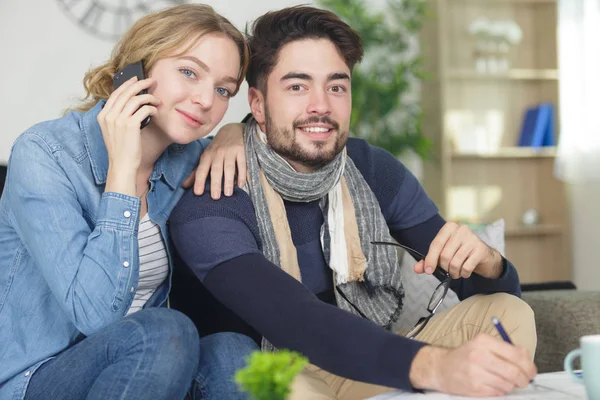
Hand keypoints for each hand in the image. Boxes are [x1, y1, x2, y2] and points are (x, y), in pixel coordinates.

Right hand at [97, 76, 159, 194]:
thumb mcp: (113, 131)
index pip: (116, 94)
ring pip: (136, 99)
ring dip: (149, 97)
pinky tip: (155, 111)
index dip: (127, 84)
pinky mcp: (131, 125)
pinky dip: (152, 108)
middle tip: (151, 81)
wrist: (122, 165)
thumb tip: (131, 103)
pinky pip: (144, 109)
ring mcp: (119, 120)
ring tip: (157, 100)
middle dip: (140, 84)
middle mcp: (109, 116)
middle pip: (126, 93)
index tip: (136, 79)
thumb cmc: (121, 150)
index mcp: (103, 116)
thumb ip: (117, 117)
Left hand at [182, 123, 245, 198]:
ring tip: (228, 194)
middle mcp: (217, 153)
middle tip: (215, 197)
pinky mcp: (241, 150)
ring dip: (228, 181)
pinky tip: (240, 184)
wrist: (233, 129)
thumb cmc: (218, 148)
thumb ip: (197, 172)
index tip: (198, 193)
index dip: (199, 181)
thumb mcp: (206, 157)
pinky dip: (241, 174)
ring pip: (228, 167)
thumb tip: (184, 186)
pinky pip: (242, 164)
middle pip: (215, 170)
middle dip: (215, 183)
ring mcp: (229, 151)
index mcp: (207, 156)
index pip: (201, 170)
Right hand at [409, 334, 536, 396]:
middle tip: (525, 380)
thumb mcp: (482, 344)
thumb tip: (527, 360)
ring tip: (505, 381)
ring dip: (511, 385)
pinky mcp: (474, 387)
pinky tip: (494, 385)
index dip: (529, 365)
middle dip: (524, 379)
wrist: (442, 368)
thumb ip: (504, 349)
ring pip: (508, 384)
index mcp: (483, 340)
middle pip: (515, 371)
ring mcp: (476, 372)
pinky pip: (498, 392)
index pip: (516, 354)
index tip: (531, 370)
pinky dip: (501, 390)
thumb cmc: (466, 356)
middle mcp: (479, 354)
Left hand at [414, 222, 502, 278]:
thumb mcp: (443, 253)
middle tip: (448, 270)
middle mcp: (461, 230)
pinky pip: (466, 267)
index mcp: (449, 228)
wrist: (484, 255)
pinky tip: (465, 272)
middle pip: (445, 255)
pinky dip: (463, 274)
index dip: (430, 259)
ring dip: (454, 272)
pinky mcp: (480, 250)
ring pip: (455, 263)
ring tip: (456, 272)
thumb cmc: (460, 252)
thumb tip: (416, 269)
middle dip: (444, 267)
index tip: (428, 270)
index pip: (436, 244)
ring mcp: (472, 239)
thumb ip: (429, 260)